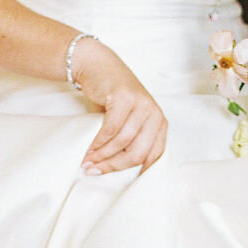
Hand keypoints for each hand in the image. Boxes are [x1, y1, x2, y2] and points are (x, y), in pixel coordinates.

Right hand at [72, 39, 167, 174]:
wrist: (97, 65)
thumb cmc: (111, 96)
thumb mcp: (128, 121)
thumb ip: (132, 141)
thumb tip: (120, 168)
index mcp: (159, 122)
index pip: (153, 156)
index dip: (137, 172)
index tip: (121, 182)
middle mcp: (155, 113)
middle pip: (138, 153)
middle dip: (114, 165)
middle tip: (95, 171)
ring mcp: (142, 104)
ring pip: (122, 143)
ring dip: (102, 155)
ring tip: (87, 162)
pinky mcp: (125, 98)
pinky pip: (110, 130)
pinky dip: (97, 143)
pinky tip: (88, 149)